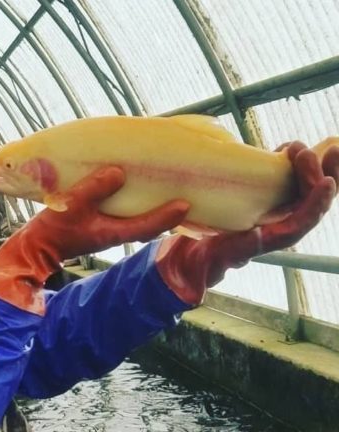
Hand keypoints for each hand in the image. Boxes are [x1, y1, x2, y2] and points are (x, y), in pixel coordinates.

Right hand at [0, 166, 189, 314]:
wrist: (34, 248)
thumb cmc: (52, 231)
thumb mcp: (71, 206)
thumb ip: (94, 189)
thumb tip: (118, 171)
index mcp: (112, 232)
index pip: (147, 225)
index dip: (167, 216)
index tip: (186, 204)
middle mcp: (114, 232)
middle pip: (148, 223)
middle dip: (167, 212)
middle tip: (185, 192)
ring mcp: (106, 229)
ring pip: (136, 217)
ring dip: (150, 205)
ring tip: (163, 186)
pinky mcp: (97, 224)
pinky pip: (122, 213)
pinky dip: (131, 202)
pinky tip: (130, 187)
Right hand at [156, 141, 338, 304]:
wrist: (191, 258)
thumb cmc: (193, 263)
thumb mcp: (193, 273)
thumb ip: (195, 283)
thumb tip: (193, 296)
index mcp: (263, 243)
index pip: (299, 226)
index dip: (314, 205)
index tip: (325, 182)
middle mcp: (276, 228)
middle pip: (310, 202)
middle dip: (319, 176)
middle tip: (314, 151)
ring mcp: (274, 213)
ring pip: (304, 190)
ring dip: (311, 167)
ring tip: (304, 145)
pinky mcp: (265, 202)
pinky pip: (288, 183)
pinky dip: (292, 166)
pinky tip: (285, 149)